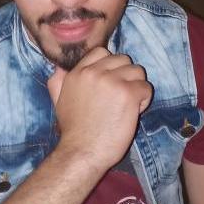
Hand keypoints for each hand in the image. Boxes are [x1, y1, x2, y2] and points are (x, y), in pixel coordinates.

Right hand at [47, 48, 152, 172]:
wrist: (82, 151)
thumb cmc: (73, 130)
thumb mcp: (57, 101)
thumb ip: (57, 81)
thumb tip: (59, 67)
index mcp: (78, 72)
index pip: (101, 52)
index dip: (111, 66)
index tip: (111, 83)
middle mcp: (94, 72)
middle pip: (123, 59)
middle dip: (126, 76)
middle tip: (121, 96)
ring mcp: (112, 81)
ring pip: (137, 71)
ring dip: (137, 86)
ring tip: (129, 104)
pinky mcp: (128, 93)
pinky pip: (146, 87)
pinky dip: (144, 100)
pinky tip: (134, 112)